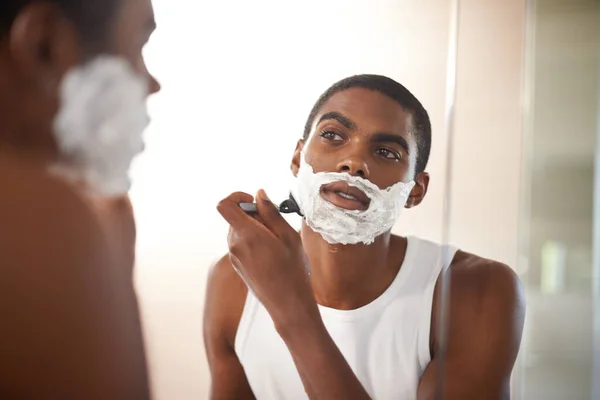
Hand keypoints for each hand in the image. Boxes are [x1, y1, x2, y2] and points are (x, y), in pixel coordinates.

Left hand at [216, 190, 318, 331]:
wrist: (287, 304)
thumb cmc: (292, 271)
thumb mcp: (288, 236)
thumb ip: (271, 213)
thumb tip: (259, 194)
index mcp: (246, 235)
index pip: (225, 205)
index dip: (237, 197)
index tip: (254, 201)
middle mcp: (235, 245)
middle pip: (235, 217)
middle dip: (253, 215)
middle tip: (275, 226)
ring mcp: (235, 257)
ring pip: (239, 230)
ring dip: (255, 229)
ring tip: (276, 243)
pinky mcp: (237, 265)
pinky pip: (241, 244)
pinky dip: (253, 241)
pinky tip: (271, 253)